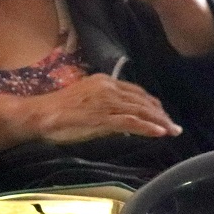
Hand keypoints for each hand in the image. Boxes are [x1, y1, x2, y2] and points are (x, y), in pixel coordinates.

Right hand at [17, 72, 181, 143]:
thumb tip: (120, 118)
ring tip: (173, 131)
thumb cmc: (57, 111)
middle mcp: (108, 87)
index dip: (151, 103)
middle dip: (161, 113)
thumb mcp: (85, 102)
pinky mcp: (103, 118)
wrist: (39, 115)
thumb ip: (104, 106)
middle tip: (174, 125)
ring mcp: (106, 102)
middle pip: (142, 100)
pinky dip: (148, 127)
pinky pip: (131, 122)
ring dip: (160, 122)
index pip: (135, 91)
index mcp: (103, 81)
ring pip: (141, 111)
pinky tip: (160, 133)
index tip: (161, 114)